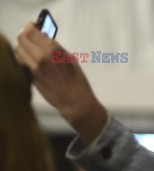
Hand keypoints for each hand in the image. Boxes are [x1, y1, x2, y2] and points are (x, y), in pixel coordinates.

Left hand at [15, 23, 107, 142]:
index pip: (30, 30)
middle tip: (31, 39)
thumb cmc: (77, 81)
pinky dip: (24, 60)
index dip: (30, 27)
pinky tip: (32, 63)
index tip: (34, 28)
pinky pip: (21, 63)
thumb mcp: (70, 59)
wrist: (75, 102)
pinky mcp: (30, 77)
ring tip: (32, 52)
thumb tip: (43, 40)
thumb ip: (55, 48)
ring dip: (23, 49)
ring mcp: (33, 67)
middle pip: (21, 38)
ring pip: (18, 50)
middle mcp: (41, 56)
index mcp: (53, 49)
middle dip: (25, 36)